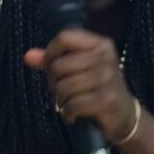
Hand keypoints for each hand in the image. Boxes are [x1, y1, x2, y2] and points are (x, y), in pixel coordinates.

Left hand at [24, 28, 138, 144]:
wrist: (125, 116)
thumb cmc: (99, 88)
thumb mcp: (80, 69)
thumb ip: (54, 60)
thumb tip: (28, 56)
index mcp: (100, 44)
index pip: (65, 37)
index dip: (51, 53)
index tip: (51, 67)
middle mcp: (105, 58)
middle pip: (59, 65)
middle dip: (54, 83)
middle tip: (62, 92)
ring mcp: (107, 78)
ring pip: (63, 87)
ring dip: (61, 100)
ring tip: (68, 103)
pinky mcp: (105, 99)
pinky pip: (72, 105)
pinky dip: (67, 113)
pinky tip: (72, 115)